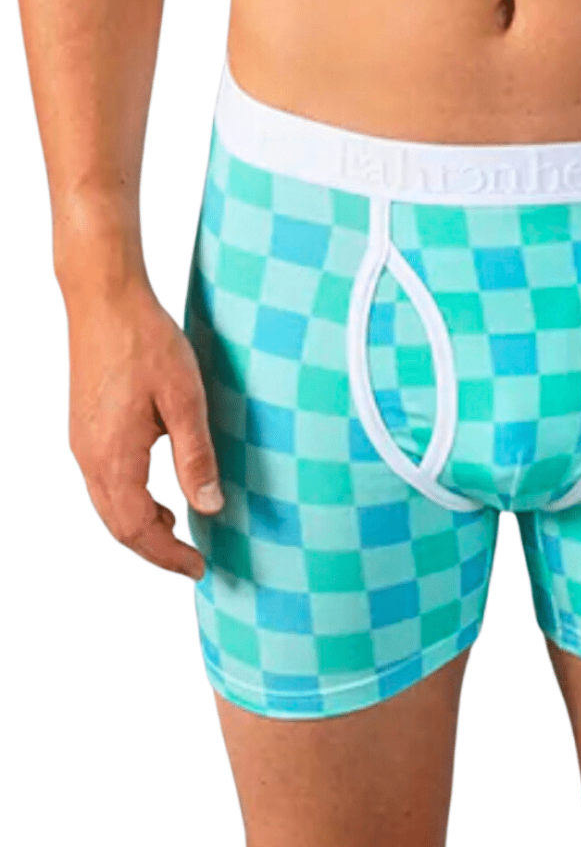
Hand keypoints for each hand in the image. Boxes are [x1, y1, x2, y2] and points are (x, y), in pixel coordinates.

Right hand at [66, 282, 222, 579]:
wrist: (105, 300)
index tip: (199, 568)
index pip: (139, 528)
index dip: (169, 555)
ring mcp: (82, 443)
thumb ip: (196, 457)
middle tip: (191, 562)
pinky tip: (157, 496)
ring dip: (141, 528)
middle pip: (119, 526)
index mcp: (114, 456)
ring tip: (179, 534)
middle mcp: (90, 456)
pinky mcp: (85, 429)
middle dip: (155, 551)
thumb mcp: (186, 400)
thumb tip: (209, 507)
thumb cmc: (147, 343)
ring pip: (108, 507)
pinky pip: (104, 484)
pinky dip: (130, 503)